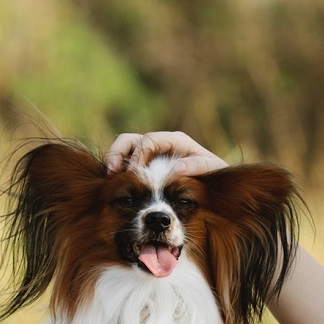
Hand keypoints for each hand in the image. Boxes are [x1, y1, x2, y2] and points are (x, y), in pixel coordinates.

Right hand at [104, 131, 228, 175]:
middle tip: (112, 172)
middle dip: (118, 153)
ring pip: (124, 149)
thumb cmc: (214, 174)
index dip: (139, 154)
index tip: (134, 172)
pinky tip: (113, 183)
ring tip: (108, 176)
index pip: (150, 140)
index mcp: (175, 140)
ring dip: (114, 160)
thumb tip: (177, 168)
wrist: (214, 182)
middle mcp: (160, 143)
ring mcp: (150, 153)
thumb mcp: (211, 169)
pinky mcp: (144, 164)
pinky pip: (126, 163)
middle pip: (130, 139)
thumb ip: (197, 166)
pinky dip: (117, 170)